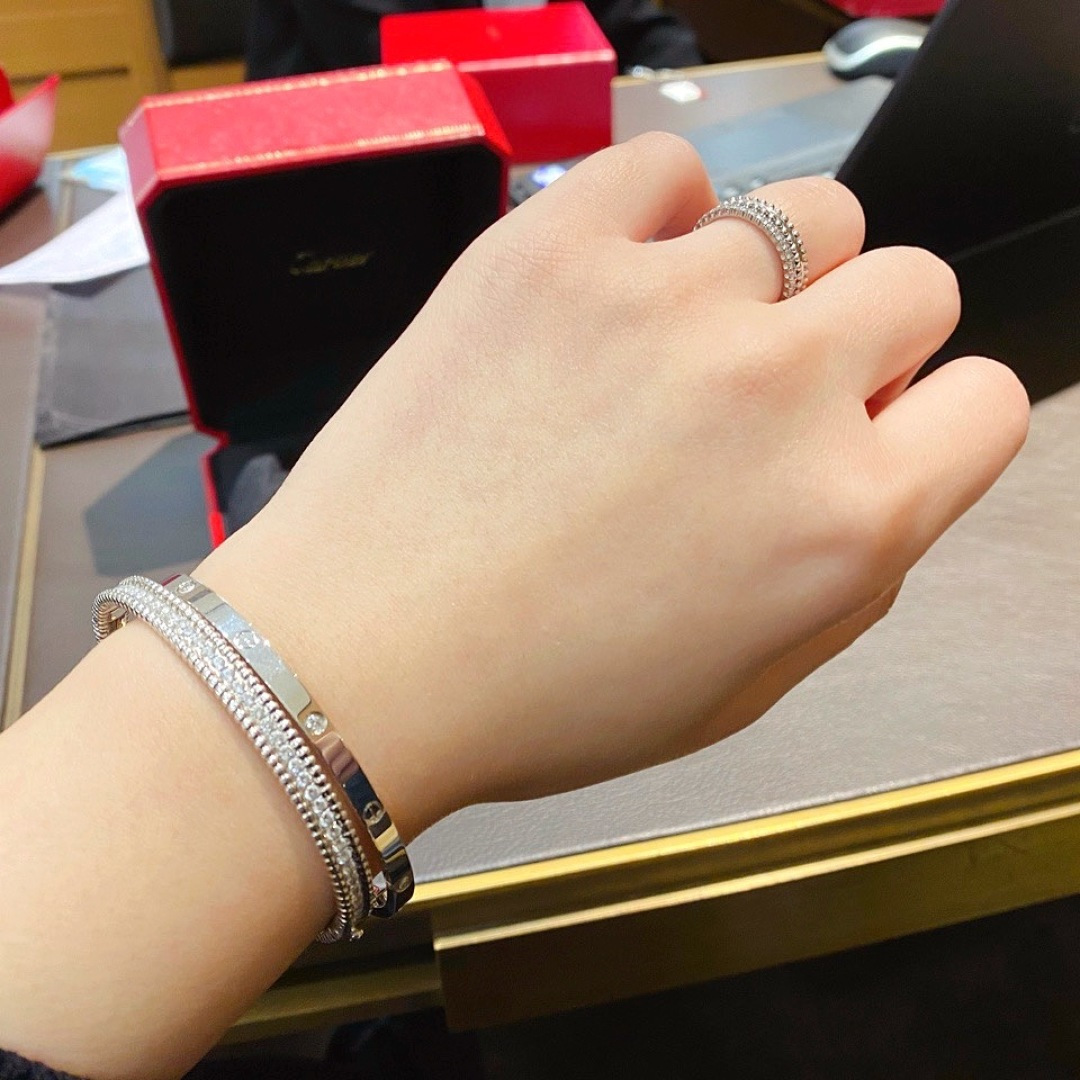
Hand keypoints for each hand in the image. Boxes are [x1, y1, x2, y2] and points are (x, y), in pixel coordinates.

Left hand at [199, 133, 1028, 839]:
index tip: (877, 426)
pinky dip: (662, 212)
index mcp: (842, 517)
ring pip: (800, 215)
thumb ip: (854, 566)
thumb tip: (884, 463)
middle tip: (771, 386)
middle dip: (862, 336)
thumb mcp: (746, 682)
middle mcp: (773, 389)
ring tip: (670, 345)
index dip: (933, 418)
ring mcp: (664, 300)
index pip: (987, 402)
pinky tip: (618, 282)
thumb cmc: (540, 691)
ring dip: (761, 280)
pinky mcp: (557, 245)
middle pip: (911, 283)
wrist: (364, 655)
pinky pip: (671, 166)